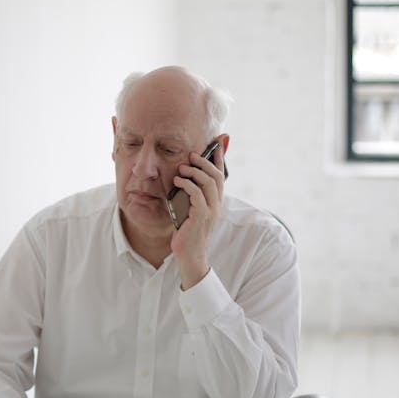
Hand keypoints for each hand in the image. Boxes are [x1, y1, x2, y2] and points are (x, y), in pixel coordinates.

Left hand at [170, 141, 225, 288]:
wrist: (188, 255)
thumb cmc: (187, 231)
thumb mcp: (189, 209)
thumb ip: (191, 194)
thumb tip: (183, 175)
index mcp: (216, 201)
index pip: (221, 175)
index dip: (219, 158)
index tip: (216, 142)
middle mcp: (217, 205)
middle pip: (217, 176)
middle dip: (205, 161)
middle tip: (191, 154)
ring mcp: (211, 211)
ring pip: (209, 183)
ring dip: (194, 171)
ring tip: (181, 168)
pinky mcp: (201, 217)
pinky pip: (197, 195)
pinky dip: (187, 185)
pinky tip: (177, 181)